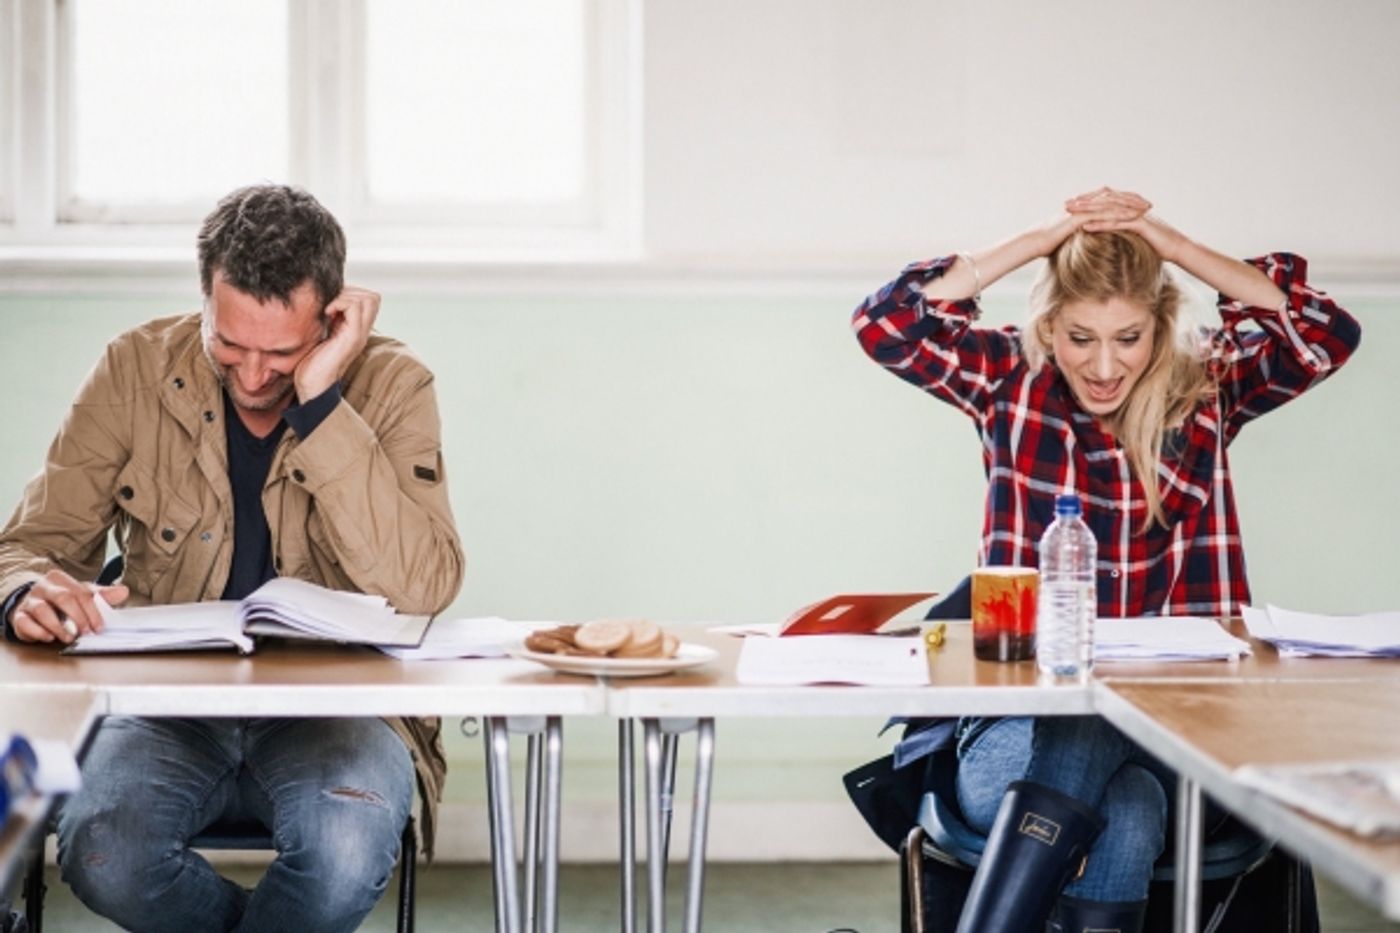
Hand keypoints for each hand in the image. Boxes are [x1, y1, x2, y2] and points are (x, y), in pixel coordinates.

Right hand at [9, 568, 127, 644]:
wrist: (30, 605)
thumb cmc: (60, 601)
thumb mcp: (81, 595)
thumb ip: (102, 595)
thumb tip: (124, 591)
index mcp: (61, 579)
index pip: (81, 592)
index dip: (92, 611)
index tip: (100, 627)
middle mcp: (44, 587)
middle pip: (63, 598)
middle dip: (78, 617)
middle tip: (86, 632)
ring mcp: (29, 601)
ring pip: (43, 610)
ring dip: (58, 626)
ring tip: (69, 638)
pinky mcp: (18, 616)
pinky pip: (25, 622)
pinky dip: (37, 631)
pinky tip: (48, 637)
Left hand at [294, 286, 380, 400]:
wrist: (313, 386)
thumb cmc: (312, 363)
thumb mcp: (322, 334)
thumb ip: (329, 320)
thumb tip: (321, 299)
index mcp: (356, 329)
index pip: (369, 299)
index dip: (351, 293)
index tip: (331, 302)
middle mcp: (363, 331)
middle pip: (373, 297)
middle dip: (351, 292)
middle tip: (331, 302)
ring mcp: (360, 334)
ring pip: (368, 299)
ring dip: (345, 296)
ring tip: (328, 308)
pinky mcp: (353, 338)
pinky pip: (355, 308)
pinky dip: (340, 303)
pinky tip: (326, 313)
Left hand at [1063, 187, 1186, 261]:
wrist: (1178, 248)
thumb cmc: (1158, 244)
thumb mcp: (1137, 235)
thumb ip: (1124, 229)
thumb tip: (1110, 232)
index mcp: (1130, 207)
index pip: (1105, 199)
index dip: (1088, 201)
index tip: (1070, 204)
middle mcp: (1132, 207)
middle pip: (1104, 200)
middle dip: (1083, 202)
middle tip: (1065, 204)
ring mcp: (1136, 214)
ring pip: (1108, 209)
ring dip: (1087, 210)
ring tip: (1070, 213)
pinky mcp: (1140, 224)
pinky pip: (1117, 223)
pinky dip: (1100, 224)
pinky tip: (1086, 227)